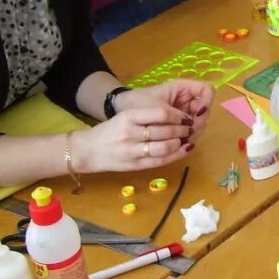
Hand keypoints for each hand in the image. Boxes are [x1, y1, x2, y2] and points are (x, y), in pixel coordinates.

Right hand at [73, 105, 195, 173]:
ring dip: (180, 142)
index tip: (186, 116)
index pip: (161, 113)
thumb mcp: (125, 117)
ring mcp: (132, 151)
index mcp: (129, 117)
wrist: (88, 150)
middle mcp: (130, 133)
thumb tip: (177, 117)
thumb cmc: (110, 131)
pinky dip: (176, 155)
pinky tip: (184, 150)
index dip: (178, 115)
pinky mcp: (135, 165)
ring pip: (165, 147)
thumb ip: (148, 116)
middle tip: (190, 127)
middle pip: (165, 131)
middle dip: (182, 129)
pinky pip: (161, 161)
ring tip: (186, 138)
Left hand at [116, 81, 213, 139]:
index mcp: (183, 88)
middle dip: (199, 122)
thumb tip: (192, 126)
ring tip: (183, 142)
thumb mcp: (157, 109)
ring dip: (194, 133)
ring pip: (198, 122)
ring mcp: (184, 112)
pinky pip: (189, 130)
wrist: (121, 110)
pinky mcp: (179, 124)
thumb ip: (175, 115)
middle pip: (204, 110)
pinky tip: (180, 145)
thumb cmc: (138, 103)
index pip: (207, 90)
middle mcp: (186, 99)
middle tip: (189, 135)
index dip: (207, 102)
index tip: (198, 115)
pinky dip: (187, 138)